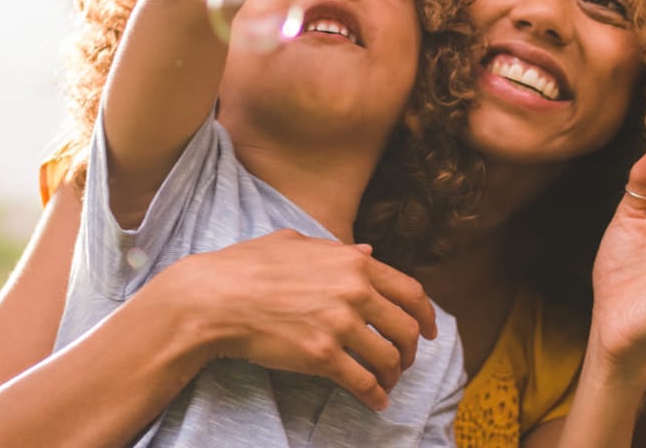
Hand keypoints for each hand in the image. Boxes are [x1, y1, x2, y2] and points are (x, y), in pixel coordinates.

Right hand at [151, 229, 436, 410]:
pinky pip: (363, 382)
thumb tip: (368, 250)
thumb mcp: (296, 242)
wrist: (215, 298)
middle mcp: (354, 292)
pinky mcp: (322, 357)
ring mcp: (340, 325)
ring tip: (387, 382)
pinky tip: (375, 402)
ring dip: (394, 374)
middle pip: (407, 328)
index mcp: (354, 263)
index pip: (410, 291)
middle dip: (412, 349)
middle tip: (405, 360)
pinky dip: (374, 396)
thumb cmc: (247, 266)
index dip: (427, 314)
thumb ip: (336, 248)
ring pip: (389, 358)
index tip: (430, 329)